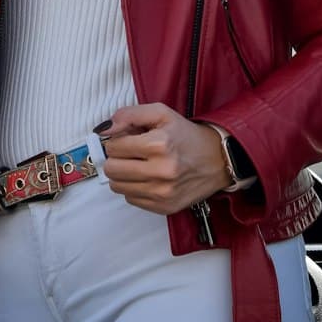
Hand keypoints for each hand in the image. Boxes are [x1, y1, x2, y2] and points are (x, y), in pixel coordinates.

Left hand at [98, 102, 230, 215]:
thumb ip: (129, 115)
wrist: (217, 160)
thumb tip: (104, 129)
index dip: (117, 141)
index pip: (113, 147)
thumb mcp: (161, 113)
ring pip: (117, 187)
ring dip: (123, 175)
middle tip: (130, 153)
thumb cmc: (186, 135)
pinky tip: (149, 178)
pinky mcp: (164, 207)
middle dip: (116, 159)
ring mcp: (162, 193)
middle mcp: (161, 171)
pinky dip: (134, 188)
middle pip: (112, 170)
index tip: (128, 139)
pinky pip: (130, 199)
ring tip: (139, 165)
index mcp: (159, 145)